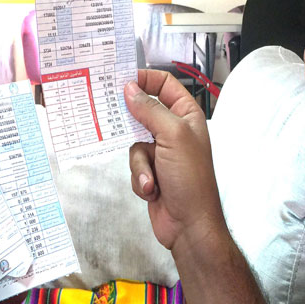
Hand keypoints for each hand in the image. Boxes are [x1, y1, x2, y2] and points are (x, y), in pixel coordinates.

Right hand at [125, 69, 224, 252]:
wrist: (188, 224)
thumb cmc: (191, 180)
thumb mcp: (172, 136)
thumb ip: (150, 110)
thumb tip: (130, 89)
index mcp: (187, 116)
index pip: (165, 84)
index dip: (145, 79)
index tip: (121, 80)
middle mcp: (174, 130)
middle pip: (143, 112)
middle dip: (132, 124)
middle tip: (113, 117)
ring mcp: (161, 151)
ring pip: (134, 143)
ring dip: (140, 164)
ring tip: (153, 179)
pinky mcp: (150, 170)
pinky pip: (133, 164)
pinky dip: (140, 178)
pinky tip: (153, 190)